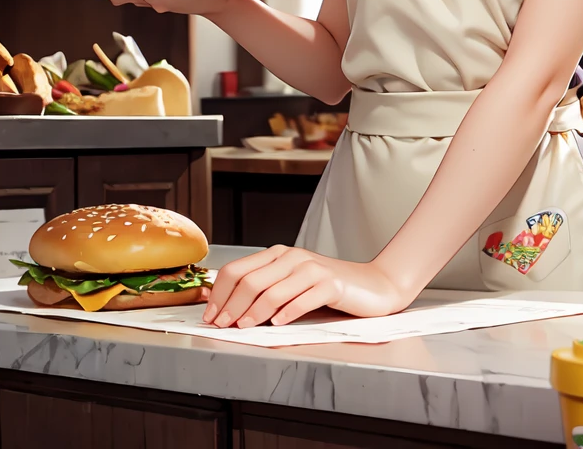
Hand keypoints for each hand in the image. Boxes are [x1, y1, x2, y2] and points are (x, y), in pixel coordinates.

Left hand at [203, 246, 413, 327]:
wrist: (372, 286)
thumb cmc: (329, 288)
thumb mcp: (293, 284)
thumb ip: (266, 288)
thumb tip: (227, 307)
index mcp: (279, 255)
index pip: (237, 270)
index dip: (219, 293)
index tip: (210, 315)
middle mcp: (293, 258)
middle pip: (250, 280)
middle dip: (231, 305)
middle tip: (222, 325)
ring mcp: (312, 269)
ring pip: (272, 290)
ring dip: (253, 312)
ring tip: (243, 327)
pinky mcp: (330, 284)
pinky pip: (302, 299)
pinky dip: (286, 313)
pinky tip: (277, 324)